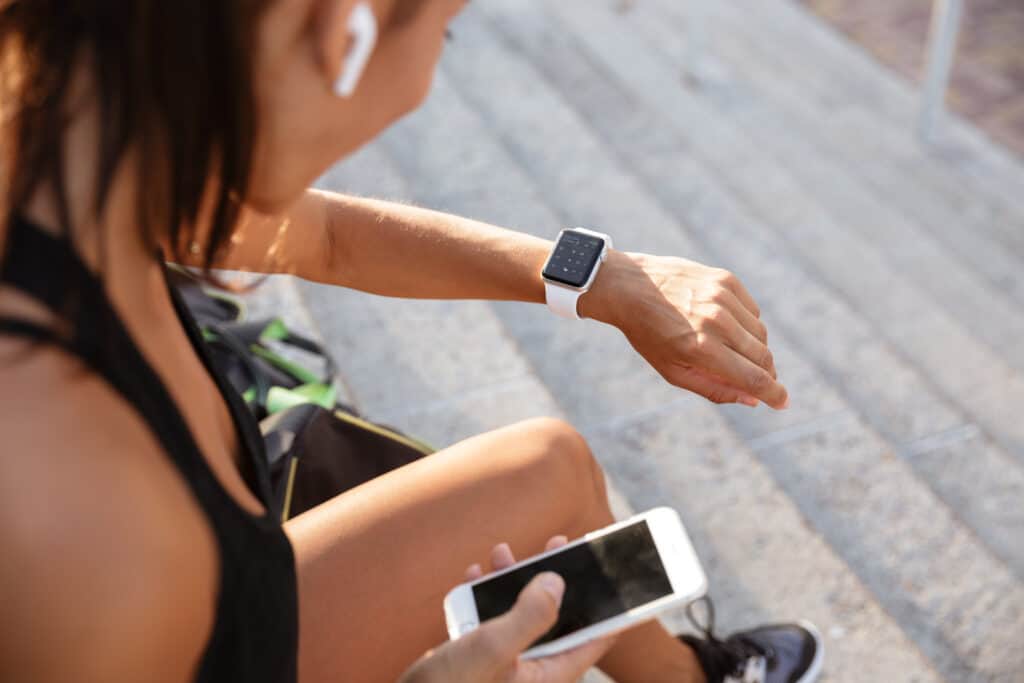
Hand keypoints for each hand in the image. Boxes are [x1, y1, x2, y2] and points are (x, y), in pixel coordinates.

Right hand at [398, 537, 615, 682]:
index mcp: (548, 674)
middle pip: (558, 617)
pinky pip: (490, 620)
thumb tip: (557, 581)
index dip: (613, 608)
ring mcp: (504, 663)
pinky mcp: (479, 659)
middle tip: (560, 543)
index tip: (622, 576)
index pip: (596, 638)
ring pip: (521, 613)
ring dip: (513, 580)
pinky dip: (483, 595)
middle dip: (555, 578)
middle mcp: (531, 669)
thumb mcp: (494, 648)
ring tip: (505, 552)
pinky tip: (474, 575)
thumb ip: (530, 615)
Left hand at [580, 251, 788, 408]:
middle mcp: (717, 322)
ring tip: (731, 351)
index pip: (753, 377)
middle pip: (763, 356)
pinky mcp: (726, 280)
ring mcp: (723, 298)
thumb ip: (714, 389)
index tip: (783, 402)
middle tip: (759, 381)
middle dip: (765, 373)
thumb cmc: (648, 335)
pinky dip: (747, 323)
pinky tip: (726, 326)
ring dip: (755, 348)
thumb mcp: (673, 371)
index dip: (774, 394)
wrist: (630, 287)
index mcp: (702, 350)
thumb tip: (752, 400)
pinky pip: (753, 310)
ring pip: (760, 333)